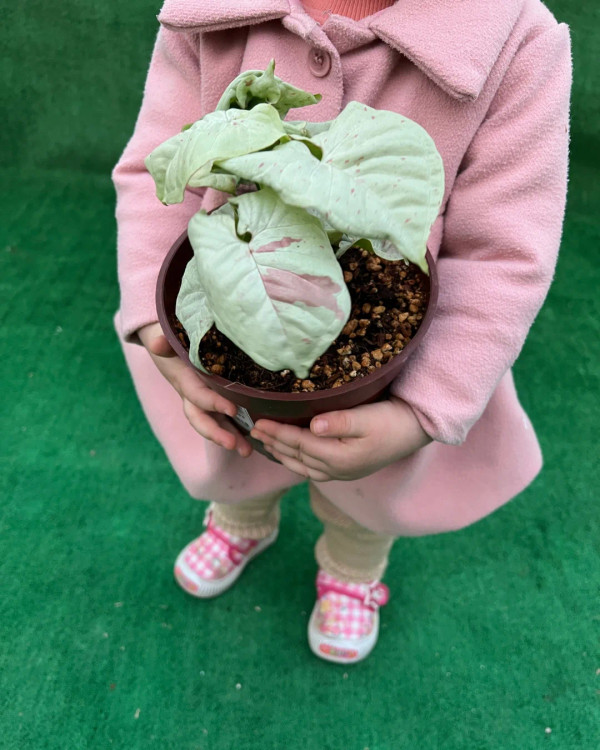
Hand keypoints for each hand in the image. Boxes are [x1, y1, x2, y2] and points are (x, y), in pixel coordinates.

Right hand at [138, 322, 251, 456]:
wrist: (168, 342)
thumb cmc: (171, 338)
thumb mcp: (165, 335)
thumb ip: (162, 340)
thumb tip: (156, 343)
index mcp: (184, 380)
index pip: (197, 395)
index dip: (212, 403)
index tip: (232, 409)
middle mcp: (193, 395)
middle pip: (201, 420)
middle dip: (216, 434)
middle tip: (234, 445)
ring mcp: (203, 400)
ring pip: (215, 423)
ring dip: (230, 438)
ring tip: (247, 451)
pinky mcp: (215, 399)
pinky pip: (225, 418)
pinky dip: (238, 429)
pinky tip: (255, 438)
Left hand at [250, 396, 430, 480]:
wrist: (417, 431)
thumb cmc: (392, 421)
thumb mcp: (368, 418)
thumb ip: (340, 422)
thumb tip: (313, 425)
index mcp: (338, 458)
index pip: (298, 443)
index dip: (276, 432)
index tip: (257, 421)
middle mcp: (336, 470)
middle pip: (296, 456)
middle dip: (273, 443)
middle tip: (252, 430)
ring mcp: (341, 472)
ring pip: (301, 466)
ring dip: (281, 454)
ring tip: (265, 443)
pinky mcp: (347, 469)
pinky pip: (312, 469)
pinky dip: (297, 461)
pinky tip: (291, 455)